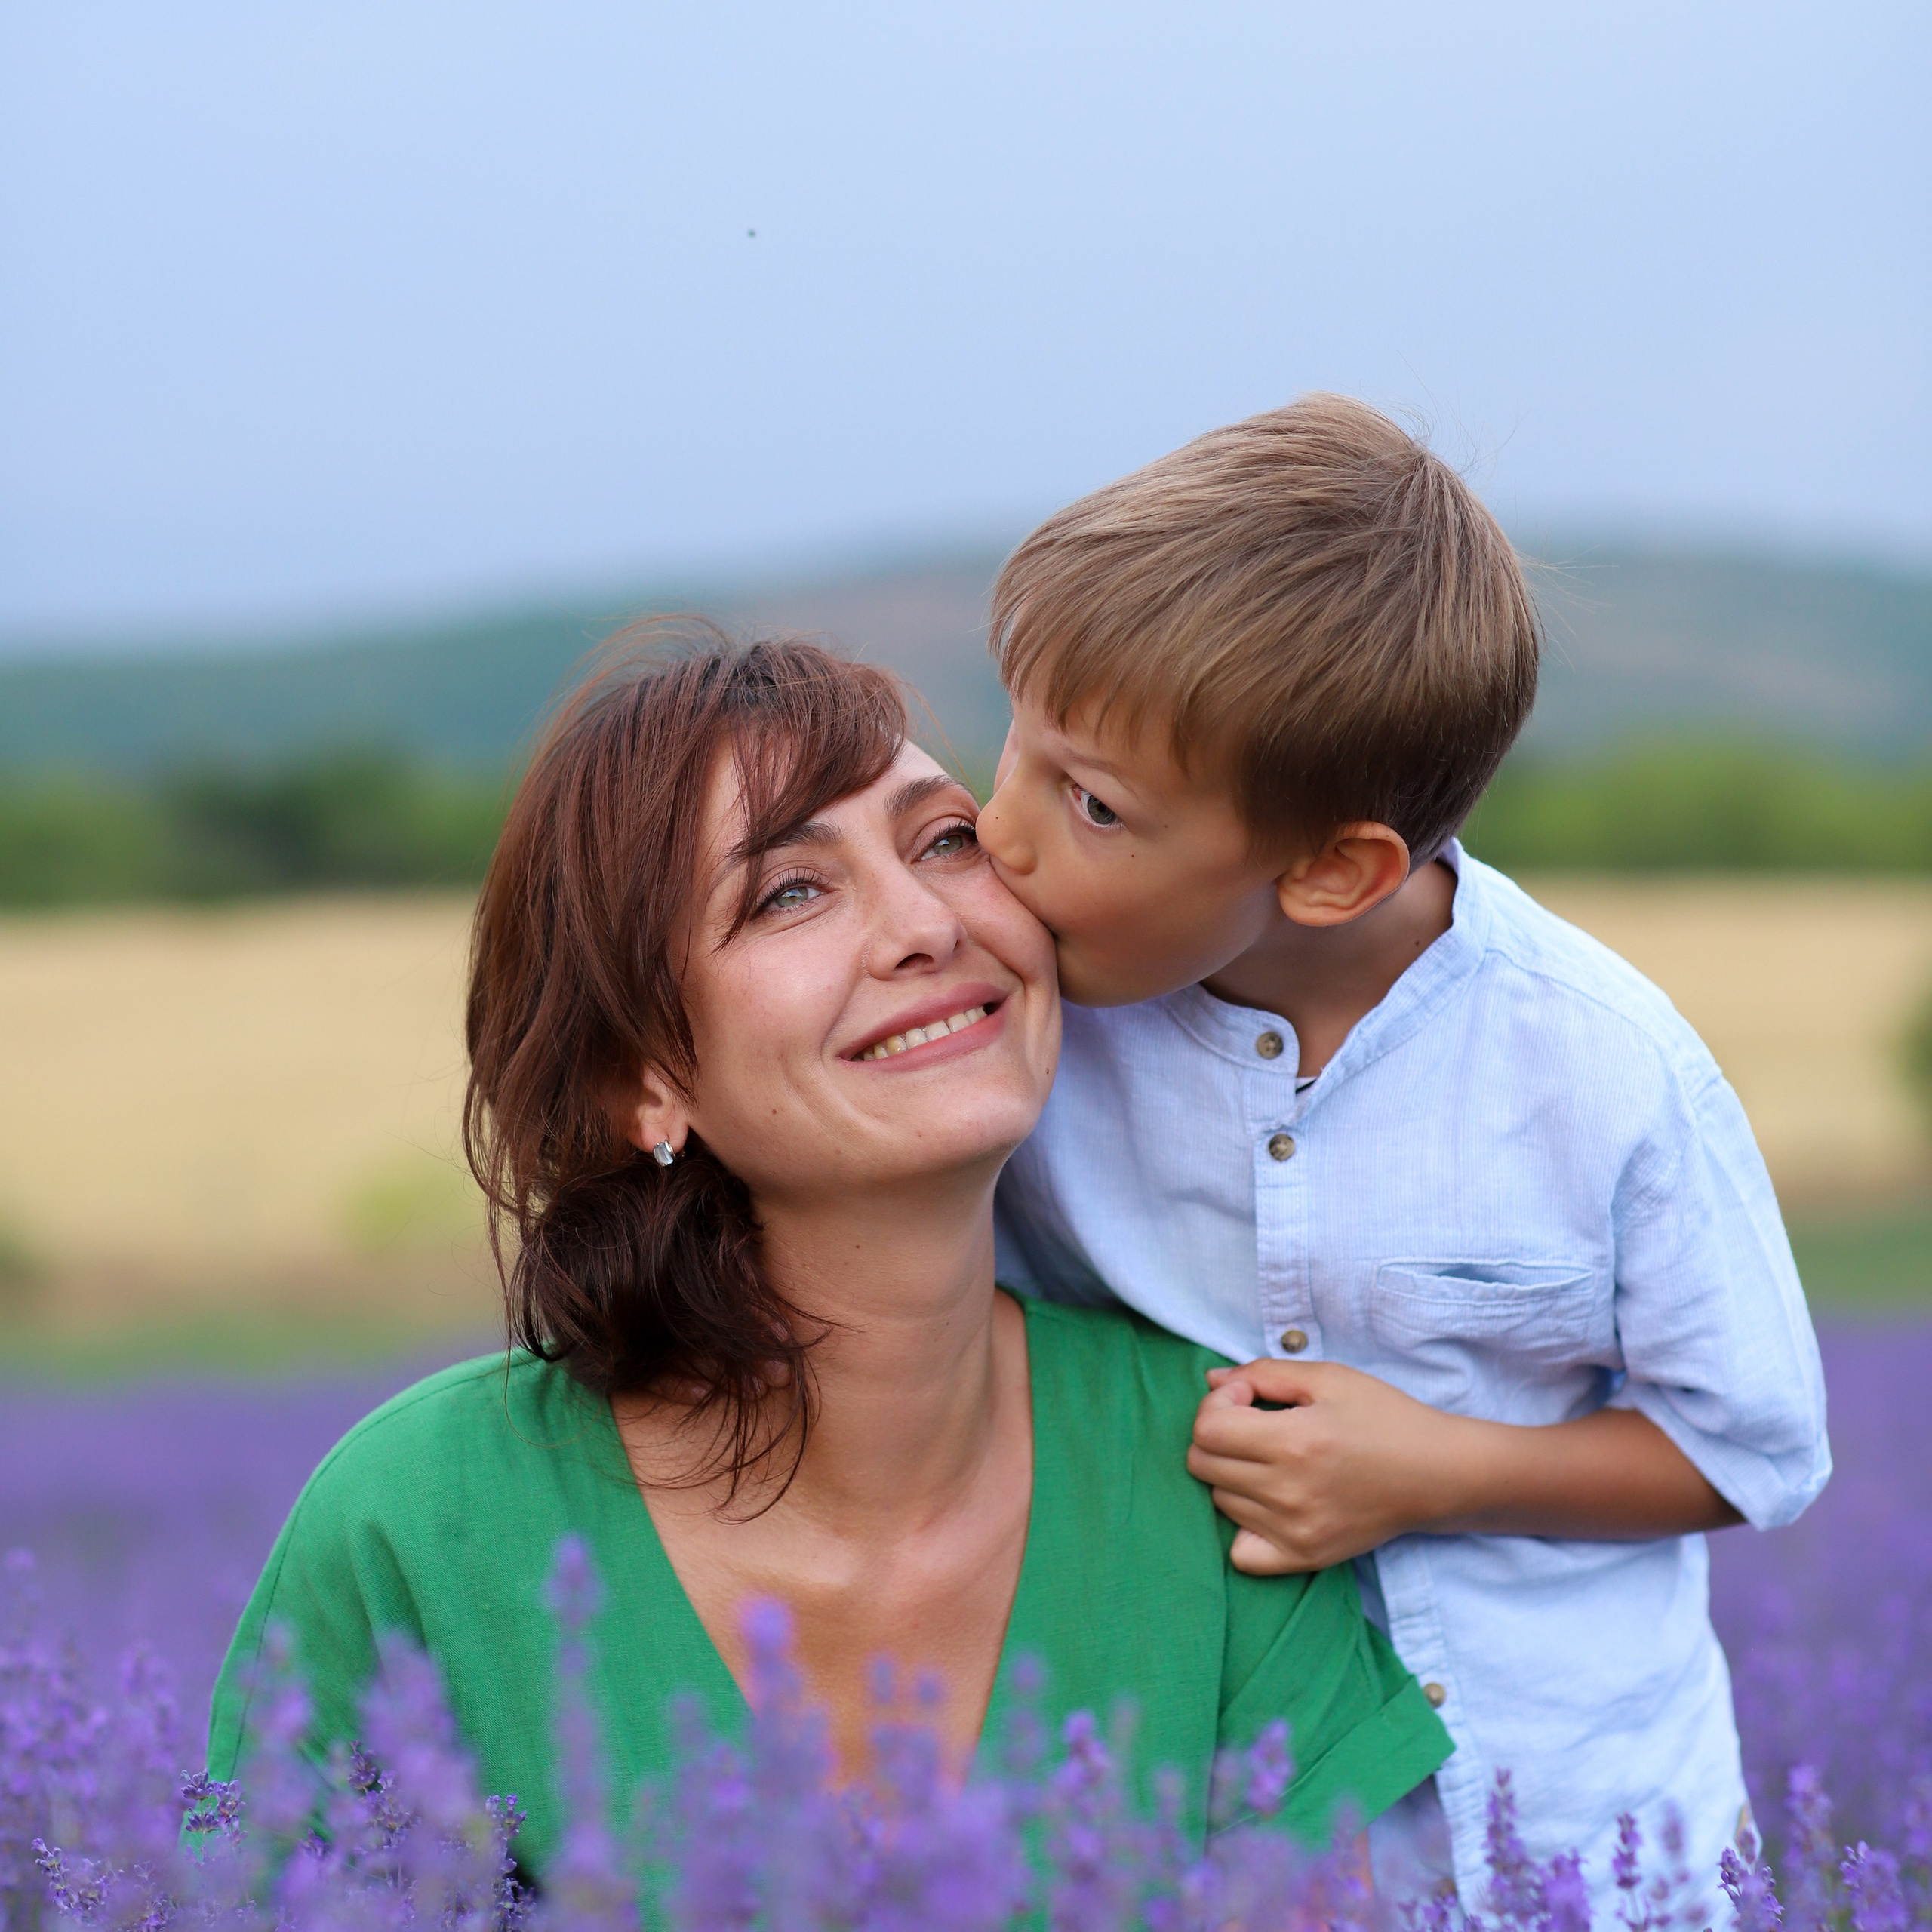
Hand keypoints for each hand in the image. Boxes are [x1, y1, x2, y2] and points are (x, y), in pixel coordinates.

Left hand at [1187, 1359, 1469, 1574]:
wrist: (1436, 1474)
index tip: (1249, 1396)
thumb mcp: (1329, 1377)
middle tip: (1255, 1424)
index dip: (1218, 1404)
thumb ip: (1264, 1372)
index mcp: (1294, 1442)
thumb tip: (1211, 1380)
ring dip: (1232, 1474)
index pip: (1207, 1429)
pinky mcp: (1304, 1557)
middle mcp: (1289, 1492)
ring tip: (1272, 1458)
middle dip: (1218, 1434)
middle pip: (1202, 1464)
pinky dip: (1242, 1526)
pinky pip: (1239, 1552)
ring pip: (1219, 1500)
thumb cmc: (1384, 1417)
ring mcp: (1294, 1531)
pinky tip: (1265, 1503)